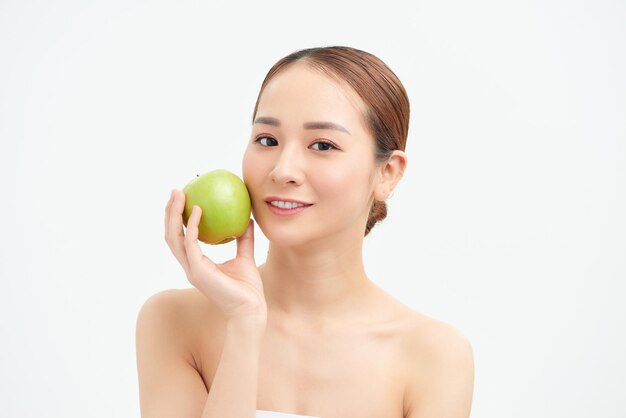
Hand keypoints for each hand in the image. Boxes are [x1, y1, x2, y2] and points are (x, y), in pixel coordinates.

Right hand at [164, 189, 266, 323]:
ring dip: (174, 215)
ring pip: (174, 238)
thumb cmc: (249, 288)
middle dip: (170, 212)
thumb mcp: (246, 256)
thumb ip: (244, 239)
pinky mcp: (197, 270)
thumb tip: (247, 218)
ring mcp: (191, 269)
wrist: (251, 309)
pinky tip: (197, 210)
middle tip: (176, 191)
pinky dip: (191, 226)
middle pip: (171, 235)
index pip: (181, 238)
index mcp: (197, 263)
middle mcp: (190, 266)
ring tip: (179, 195)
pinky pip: (190, 243)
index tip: (183, 198)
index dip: (177, 219)